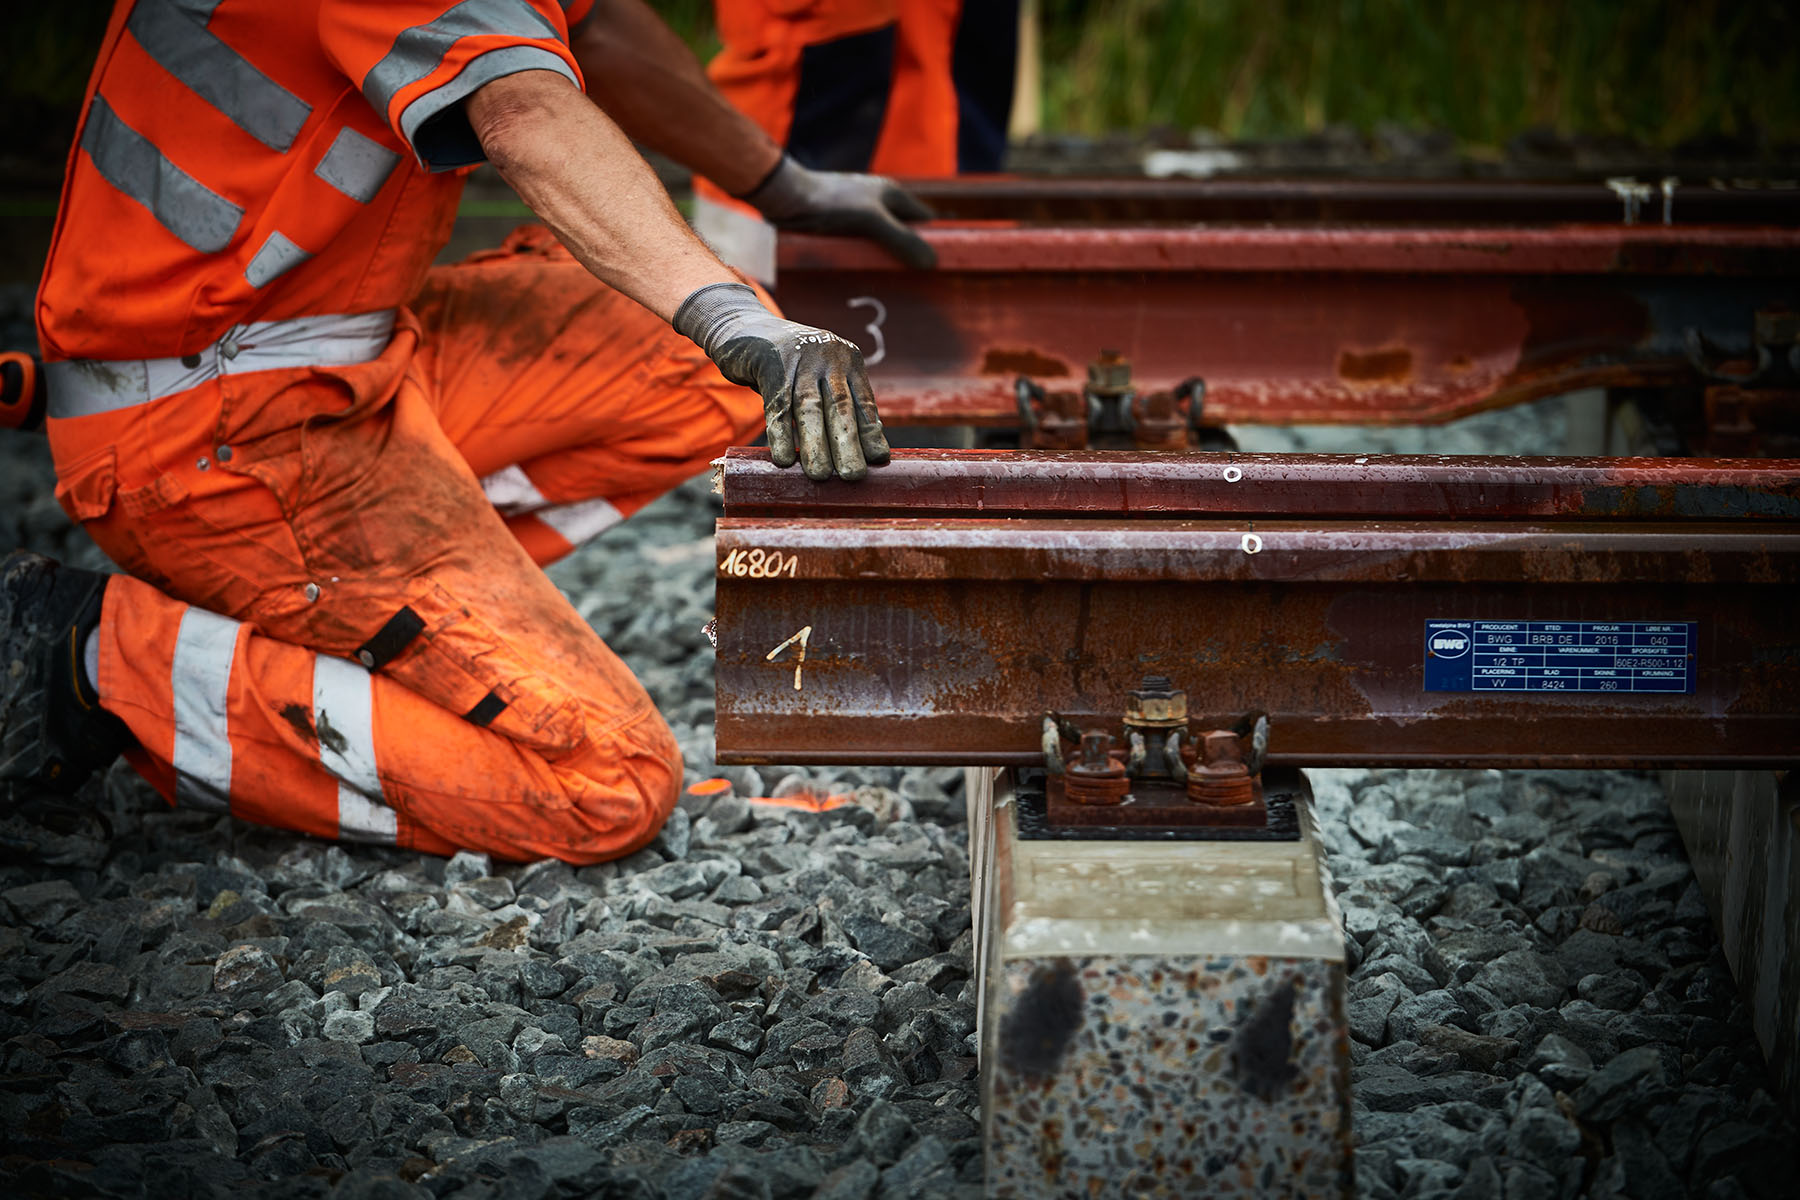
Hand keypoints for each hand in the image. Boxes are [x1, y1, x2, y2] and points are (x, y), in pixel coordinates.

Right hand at [674, 283, 890, 480]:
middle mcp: (828, 357)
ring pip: (810, 408)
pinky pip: (777, 406)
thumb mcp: (816, 373)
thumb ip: (832, 401)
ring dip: (816, 445)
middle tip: (854, 476)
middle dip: (848, 444)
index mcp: (847, 360)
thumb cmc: (785, 364)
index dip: (871, 432)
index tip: (879, 459)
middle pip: (840, 407)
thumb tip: (851, 452)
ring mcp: (799, 359)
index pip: (863, 401)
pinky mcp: (770, 365)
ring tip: (820, 475)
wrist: (743, 326)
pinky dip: (781, 435)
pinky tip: (785, 459)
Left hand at [742, 155, 935, 269]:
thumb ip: (902, 240)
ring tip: (894, 290)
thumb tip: (933, 262)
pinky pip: (861, 249)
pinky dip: (866, 263)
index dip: (935, 240)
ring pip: (881, 244)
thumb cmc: (829, 204)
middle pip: (904, 233)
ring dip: (887, 263)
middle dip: (911, 256)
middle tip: (919, 286)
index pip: (924, 220)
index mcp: (891, 194)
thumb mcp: (871, 220)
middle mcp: (877, 203)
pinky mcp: (838, 230)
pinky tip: (866, 282)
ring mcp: (857, 217)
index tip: (944, 268)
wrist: (783, 197)